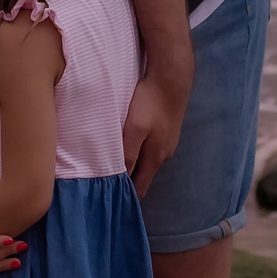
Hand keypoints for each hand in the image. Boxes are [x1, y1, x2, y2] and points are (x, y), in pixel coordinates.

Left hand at [121, 75, 187, 195]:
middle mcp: (164, 154)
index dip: (127, 196)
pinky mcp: (167, 130)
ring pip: (147, 160)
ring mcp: (168, 142)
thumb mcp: (135, 129)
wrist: (172, 77)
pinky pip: (151, 147)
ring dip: (132, 164)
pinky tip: (129, 143)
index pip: (141, 188)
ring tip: (113, 163)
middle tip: (105, 182)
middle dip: (127, 181)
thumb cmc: (150, 102)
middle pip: (143, 175)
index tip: (110, 200)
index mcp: (156, 158)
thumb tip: (122, 180)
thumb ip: (128, 154)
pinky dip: (139, 150)